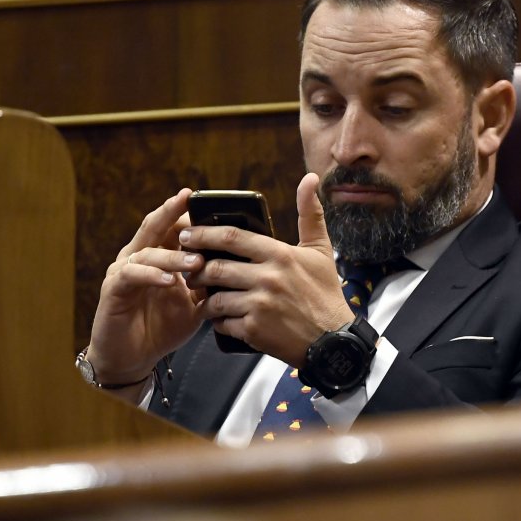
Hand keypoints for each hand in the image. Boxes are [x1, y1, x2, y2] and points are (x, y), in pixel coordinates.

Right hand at [87, 189, 205, 384]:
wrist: (134, 357)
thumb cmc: (162, 326)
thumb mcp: (193, 302)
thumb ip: (207, 282)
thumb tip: (236, 267)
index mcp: (158, 255)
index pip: (173, 227)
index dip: (187, 213)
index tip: (205, 200)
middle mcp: (138, 257)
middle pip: (155, 226)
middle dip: (171, 212)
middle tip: (187, 200)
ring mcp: (123, 271)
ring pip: (148, 251)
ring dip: (173, 255)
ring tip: (196, 261)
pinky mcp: (113, 290)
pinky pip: (132, 275)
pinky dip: (152, 276)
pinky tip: (169, 281)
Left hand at [182, 173, 354, 366]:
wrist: (333, 341)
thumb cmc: (326, 294)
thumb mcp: (320, 251)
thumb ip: (310, 213)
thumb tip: (310, 178)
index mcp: (281, 255)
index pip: (233, 237)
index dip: (204, 234)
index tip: (187, 235)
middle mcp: (268, 278)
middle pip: (217, 268)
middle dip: (197, 269)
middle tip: (188, 269)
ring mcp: (260, 305)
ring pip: (215, 298)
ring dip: (205, 299)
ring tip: (204, 297)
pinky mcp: (255, 331)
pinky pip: (222, 324)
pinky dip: (218, 322)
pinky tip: (221, 320)